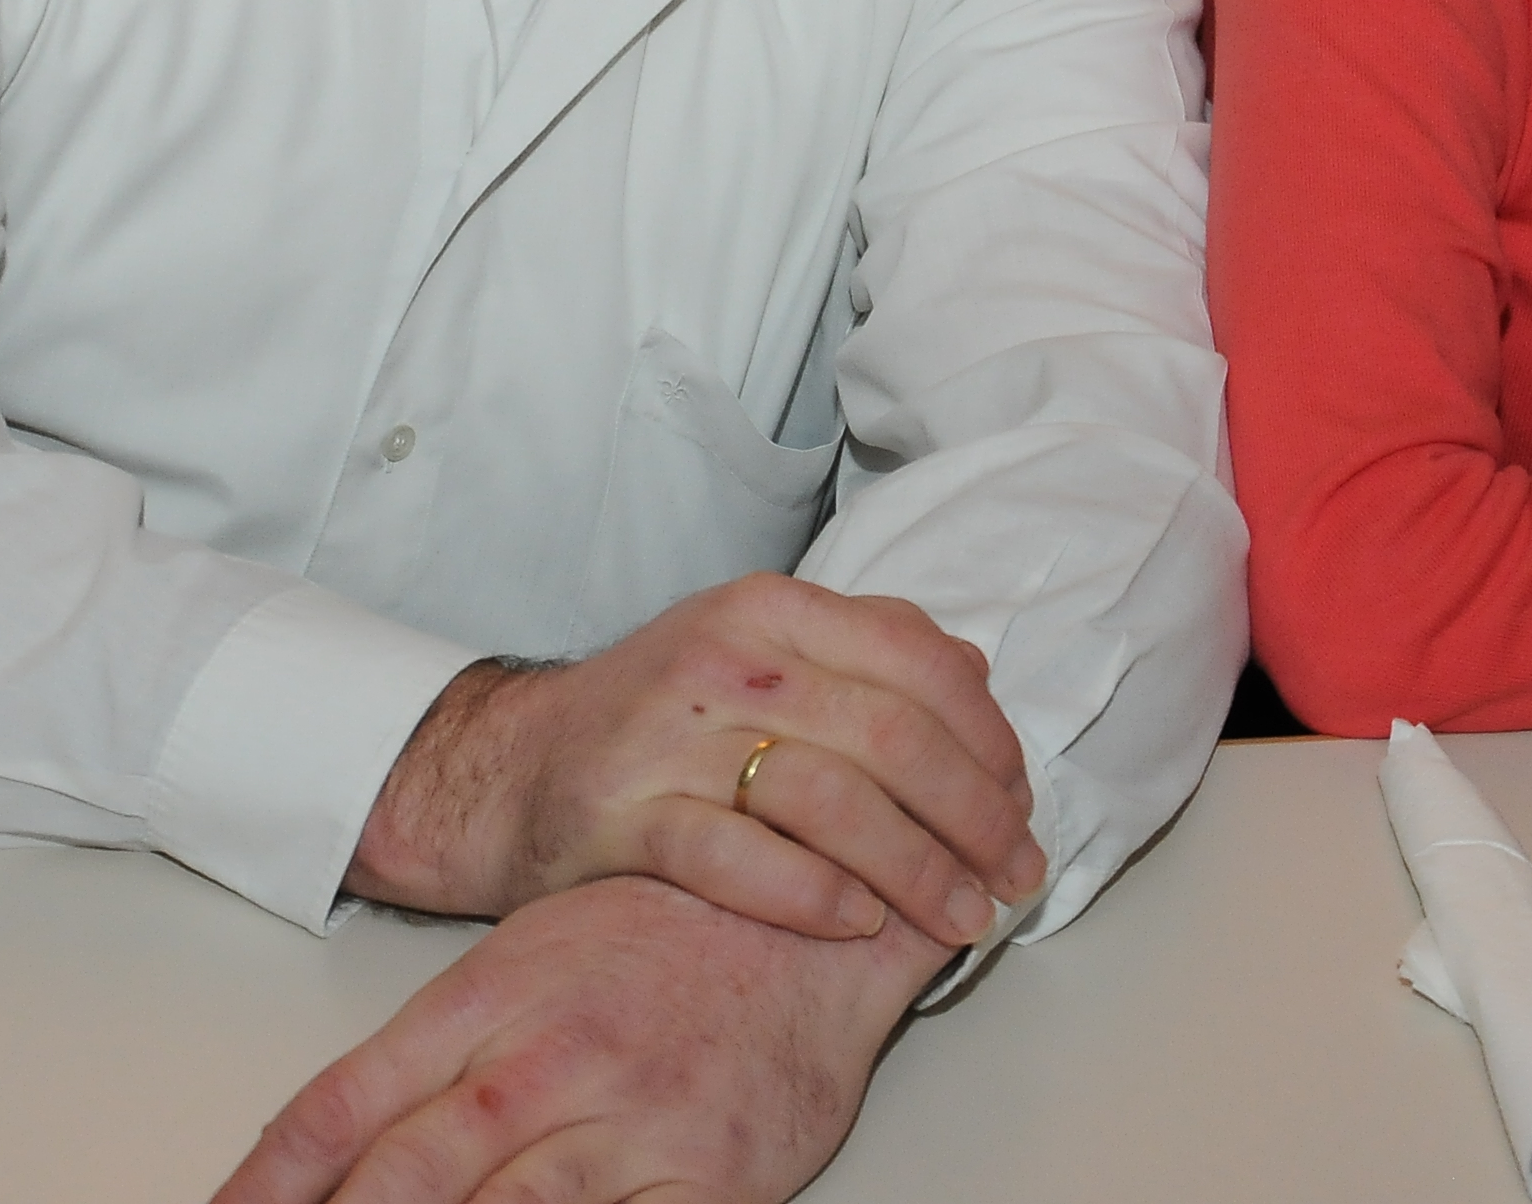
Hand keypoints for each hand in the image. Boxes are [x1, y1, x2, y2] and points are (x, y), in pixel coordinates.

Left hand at [212, 876, 943, 1203]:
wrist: (827, 905)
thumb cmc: (668, 927)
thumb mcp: (528, 958)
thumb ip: (437, 1053)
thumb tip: (342, 1144)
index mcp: (487, 999)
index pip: (342, 1105)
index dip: (269, 1182)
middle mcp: (547, 1065)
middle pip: (403, 1179)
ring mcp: (629, 1125)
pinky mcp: (711, 1181)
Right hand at [347, 572, 1040, 948]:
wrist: (508, 769)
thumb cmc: (655, 719)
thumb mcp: (755, 649)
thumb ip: (863, 651)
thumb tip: (974, 672)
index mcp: (772, 608)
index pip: (922, 662)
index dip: (991, 741)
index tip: (1022, 804)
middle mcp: (728, 658)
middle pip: (893, 737)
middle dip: (975, 818)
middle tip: (1013, 877)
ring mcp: (674, 736)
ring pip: (832, 799)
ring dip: (917, 870)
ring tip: (961, 918)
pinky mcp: (627, 815)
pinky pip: (741, 858)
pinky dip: (813, 895)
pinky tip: (858, 923)